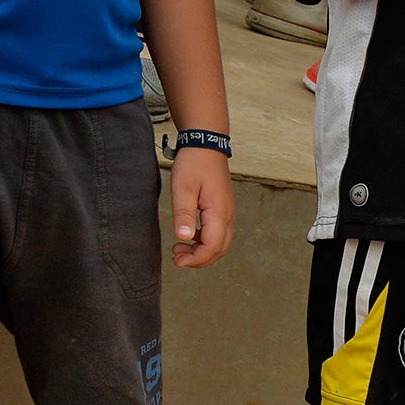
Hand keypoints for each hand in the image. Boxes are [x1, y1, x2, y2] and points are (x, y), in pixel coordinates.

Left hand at [169, 147, 235, 268]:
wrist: (206, 145)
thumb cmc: (193, 164)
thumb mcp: (182, 187)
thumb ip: (184, 213)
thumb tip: (184, 237)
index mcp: (219, 212)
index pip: (212, 247)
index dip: (196, 259)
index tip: (177, 260)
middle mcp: (228, 215)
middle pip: (220, 249)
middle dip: (199, 259)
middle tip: (177, 257)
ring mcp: (228, 212)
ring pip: (221, 243)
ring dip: (203, 251)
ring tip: (180, 248)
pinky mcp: (223, 209)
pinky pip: (219, 233)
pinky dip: (206, 241)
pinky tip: (190, 235)